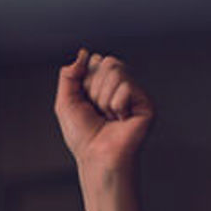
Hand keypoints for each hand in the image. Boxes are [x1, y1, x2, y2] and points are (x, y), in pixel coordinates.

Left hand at [54, 49, 154, 176]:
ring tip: (108, 116)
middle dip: (93, 88)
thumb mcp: (65, 101)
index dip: (84, 81)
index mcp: (103, 83)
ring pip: (116, 72)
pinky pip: (125, 87)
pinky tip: (120, 119)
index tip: (85, 101)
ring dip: (103, 98)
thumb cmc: (82, 135)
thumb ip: (69, 74)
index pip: (95, 61)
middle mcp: (121, 86)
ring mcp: (134, 93)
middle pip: (107, 62)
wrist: (96, 156)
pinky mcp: (146, 103)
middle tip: (97, 110)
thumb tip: (84, 54)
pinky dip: (115, 105)